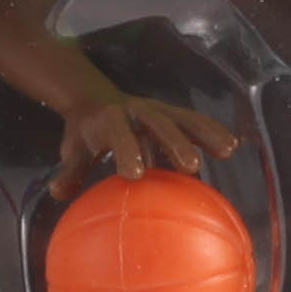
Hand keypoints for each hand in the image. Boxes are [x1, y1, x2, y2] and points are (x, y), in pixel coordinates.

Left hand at [49, 94, 239, 199]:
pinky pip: (194, 121)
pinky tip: (232, 145)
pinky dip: (212, 130)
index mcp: (107, 120)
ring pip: (182, 118)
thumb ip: (70, 172)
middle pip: (156, 123)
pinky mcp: (171, 113)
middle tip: (190, 166)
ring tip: (226, 150)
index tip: (135, 174)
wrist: (93, 98)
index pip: (117, 133)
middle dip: (173, 142)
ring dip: (204, 133)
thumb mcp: (73, 150)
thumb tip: (58, 193)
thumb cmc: (85, 134)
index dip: (126, 150)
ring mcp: (156, 110)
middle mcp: (135, 110)